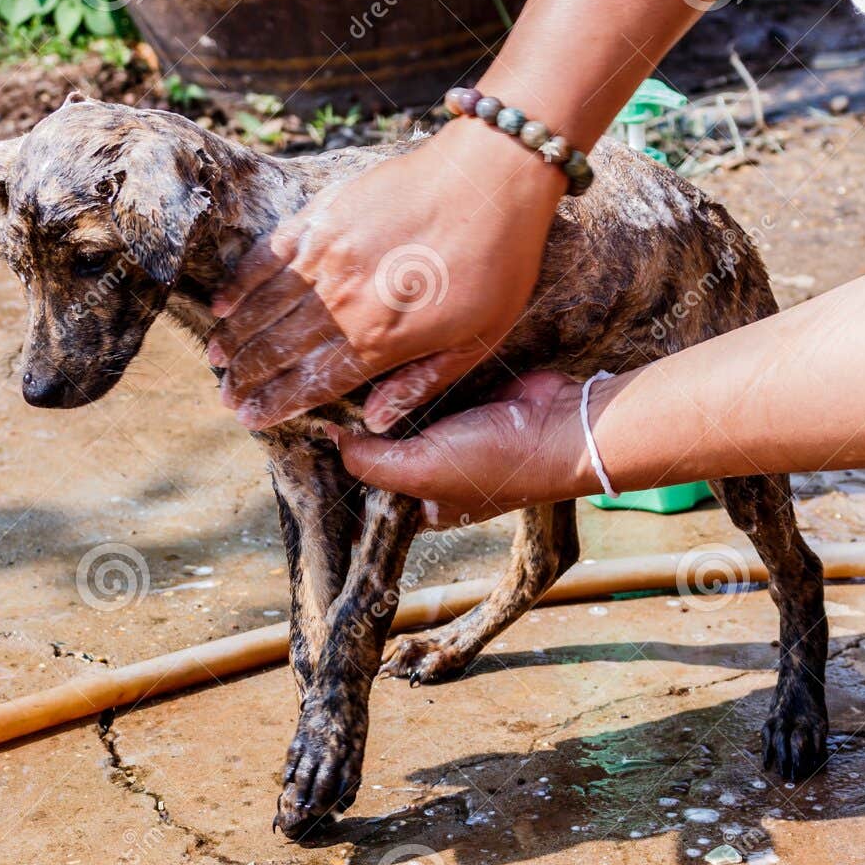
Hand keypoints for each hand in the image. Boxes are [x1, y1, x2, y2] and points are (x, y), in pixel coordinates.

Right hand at [209, 117, 566, 431]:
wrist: (492, 176)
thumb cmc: (497, 260)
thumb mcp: (479, 340)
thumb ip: (421, 382)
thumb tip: (374, 420)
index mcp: (382, 341)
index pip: (312, 382)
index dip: (275, 404)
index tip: (249, 418)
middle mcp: (344, 304)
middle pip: (280, 350)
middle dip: (247, 378)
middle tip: (226, 397)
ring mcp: (327, 258)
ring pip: (265, 308)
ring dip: (236, 338)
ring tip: (217, 360)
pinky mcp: (321, 217)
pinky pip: (267, 256)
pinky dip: (241, 283)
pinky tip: (222, 304)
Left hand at [330, 370, 599, 524]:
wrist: (562, 423)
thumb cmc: (497, 461)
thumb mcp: (422, 470)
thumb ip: (371, 462)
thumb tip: (330, 441)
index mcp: (423, 503)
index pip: (369, 500)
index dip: (339, 481)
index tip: (302, 456)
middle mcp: (432, 471)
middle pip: (379, 453)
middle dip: (352, 433)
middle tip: (308, 406)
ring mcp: (446, 433)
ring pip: (397, 417)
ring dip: (373, 401)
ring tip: (330, 378)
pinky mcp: (459, 398)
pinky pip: (420, 388)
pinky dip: (401, 378)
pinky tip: (369, 361)